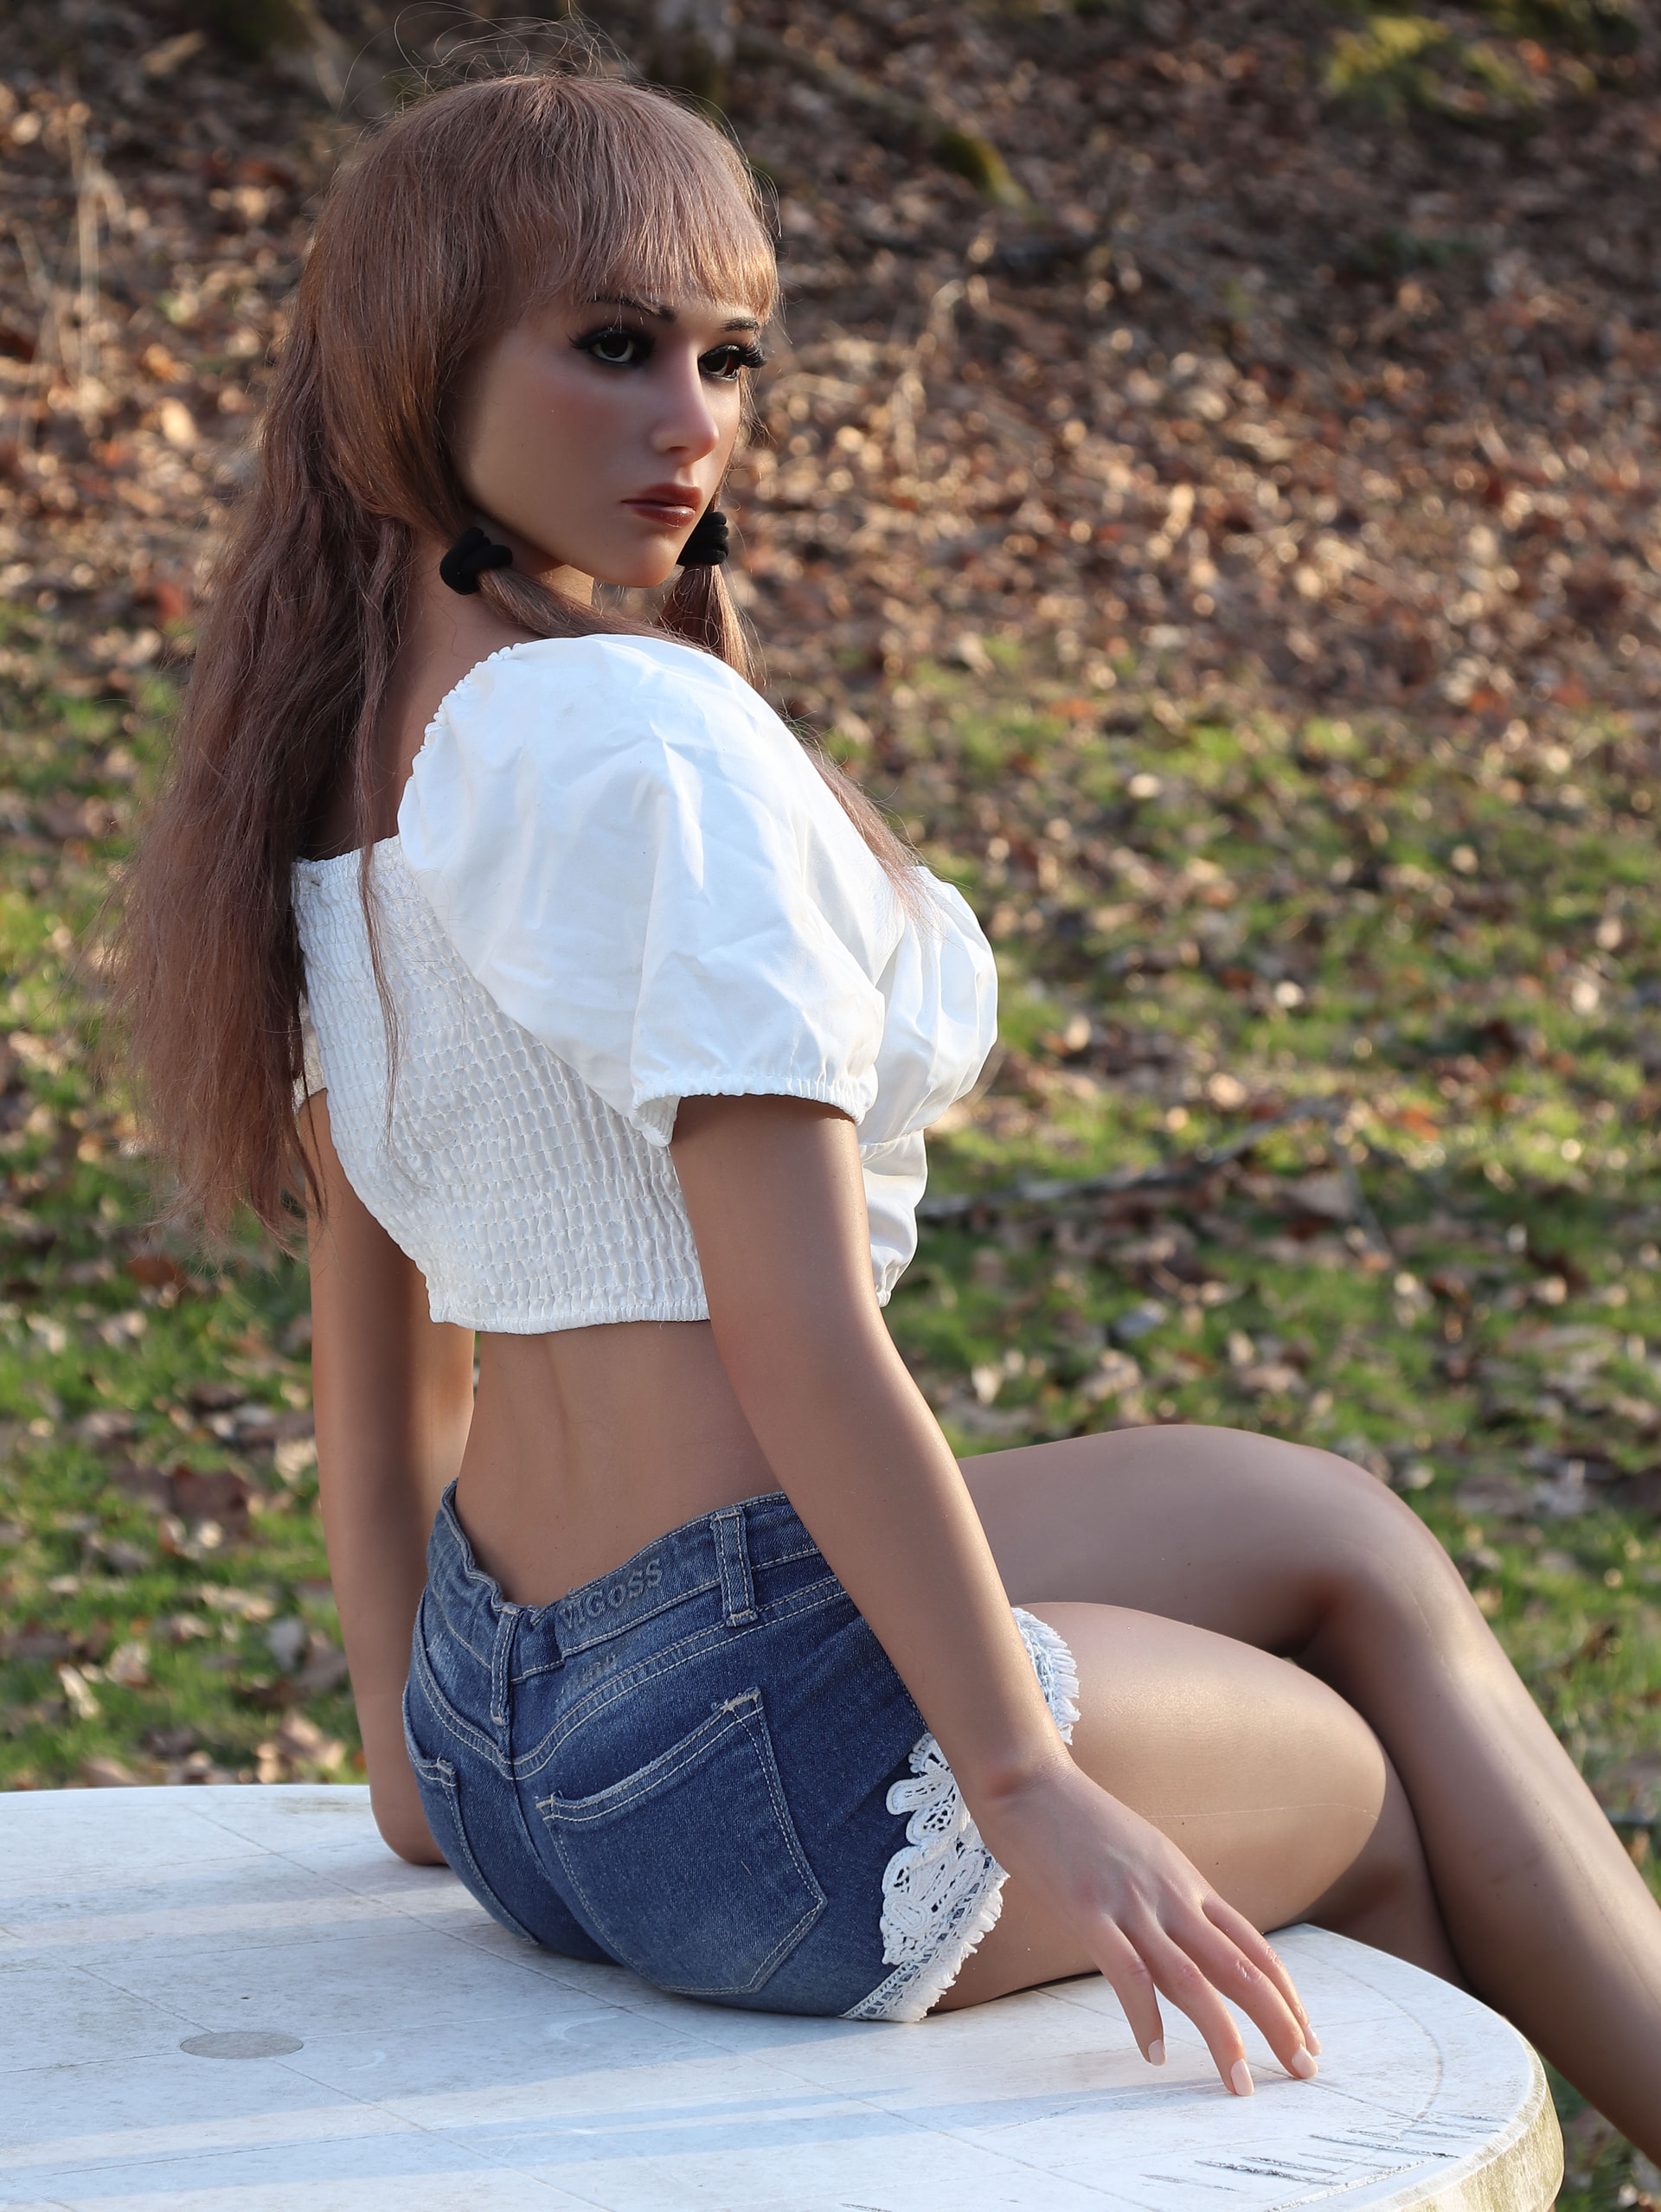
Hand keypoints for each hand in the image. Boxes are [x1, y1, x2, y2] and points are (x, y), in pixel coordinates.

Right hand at [972, 1755, 1319, 2094]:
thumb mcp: (1143, 1855)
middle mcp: (1171, 1895)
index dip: (1287, 1997)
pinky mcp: (1086, 1908)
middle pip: (1240, 1968)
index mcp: (1187, 1884)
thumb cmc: (1078, 1819)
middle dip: (1279, 2023)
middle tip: (1303, 2070)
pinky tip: (1155, 2052)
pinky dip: (1144, 2017)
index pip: (1254, 1948)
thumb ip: (1170, 1898)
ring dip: (1222, 2035)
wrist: (1028, 1778)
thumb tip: (1191, 1941)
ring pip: (1192, 1978)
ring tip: (1240, 2082)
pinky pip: (1125, 1971)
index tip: (1306, 2038)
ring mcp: (1129, 1902)